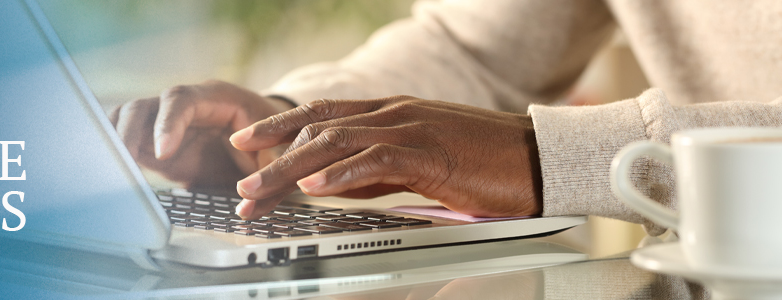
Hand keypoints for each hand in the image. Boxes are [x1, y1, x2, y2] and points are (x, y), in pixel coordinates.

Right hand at [108, 80, 292, 187]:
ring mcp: (167, 124)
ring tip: (112, 167)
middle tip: (125, 160)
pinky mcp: (157, 145)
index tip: (164, 153)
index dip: (168, 123)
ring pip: (128, 119)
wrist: (269, 139)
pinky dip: (117, 153)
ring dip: (116, 140)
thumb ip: (269, 177)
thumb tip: (246, 206)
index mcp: (217, 99)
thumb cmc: (276, 138)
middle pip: (145, 106)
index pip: (182, 99)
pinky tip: (113, 172)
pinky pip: (128, 140)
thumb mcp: (281, 153)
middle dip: (130, 131)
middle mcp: (186, 107)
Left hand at [229, 96, 542, 219]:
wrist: (540, 157)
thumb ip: (376, 169)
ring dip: (292, 168)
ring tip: (260, 190)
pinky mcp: (431, 153)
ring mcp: (411, 128)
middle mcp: (394, 113)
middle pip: (318, 127)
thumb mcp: (418, 164)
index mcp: (391, 113)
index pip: (323, 116)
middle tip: (240, 182)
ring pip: (337, 142)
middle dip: (272, 153)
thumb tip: (335, 183)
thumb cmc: (485, 162)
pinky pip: (377, 160)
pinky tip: (316, 186)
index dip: (280, 128)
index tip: (246, 145)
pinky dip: (341, 173)